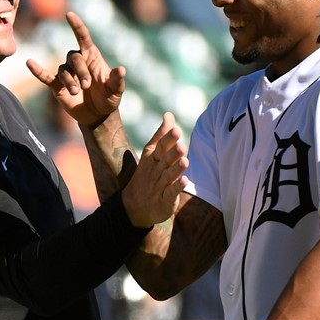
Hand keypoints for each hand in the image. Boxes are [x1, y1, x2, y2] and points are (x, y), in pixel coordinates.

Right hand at [26, 11, 125, 126]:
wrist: (97, 115)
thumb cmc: (108, 98)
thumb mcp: (116, 90)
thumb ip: (117, 80)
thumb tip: (122, 70)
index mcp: (92, 57)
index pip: (83, 37)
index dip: (76, 26)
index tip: (69, 14)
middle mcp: (78, 61)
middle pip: (74, 57)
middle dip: (80, 71)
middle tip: (87, 86)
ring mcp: (66, 73)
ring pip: (63, 70)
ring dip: (69, 81)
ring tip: (76, 92)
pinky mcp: (57, 85)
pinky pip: (45, 76)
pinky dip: (37, 70)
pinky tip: (29, 63)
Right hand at [121, 112, 187, 227]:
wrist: (134, 205)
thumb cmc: (147, 173)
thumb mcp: (151, 153)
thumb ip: (161, 134)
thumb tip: (169, 114)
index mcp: (152, 157)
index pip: (160, 146)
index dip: (168, 139)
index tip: (176, 130)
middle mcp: (155, 170)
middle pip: (164, 160)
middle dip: (172, 153)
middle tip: (182, 146)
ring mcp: (159, 185)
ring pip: (168, 176)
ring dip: (176, 169)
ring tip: (185, 161)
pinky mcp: (164, 200)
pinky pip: (170, 193)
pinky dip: (177, 188)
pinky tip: (185, 181)